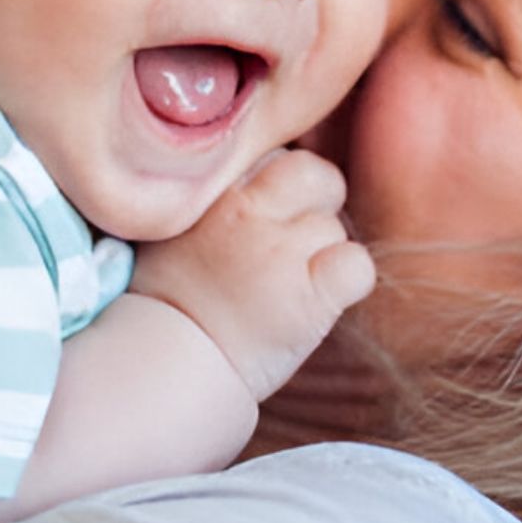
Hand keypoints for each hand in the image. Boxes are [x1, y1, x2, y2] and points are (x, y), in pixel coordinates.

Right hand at [129, 149, 375, 400]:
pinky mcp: (310, 299)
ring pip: (335, 227)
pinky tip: (320, 299)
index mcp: (212, 188)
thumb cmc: (166, 300)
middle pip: (314, 174)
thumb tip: (259, 176)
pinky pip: (357, 266)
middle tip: (292, 241)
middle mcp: (248, 212)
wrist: (163, 367)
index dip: (276, 186)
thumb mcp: (171, 223)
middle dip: (315, 202)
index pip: (275, 155)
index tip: (261, 217)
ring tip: (285, 286)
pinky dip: (348, 282)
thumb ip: (212, 192)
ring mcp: (280, 253)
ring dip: (321, 253)